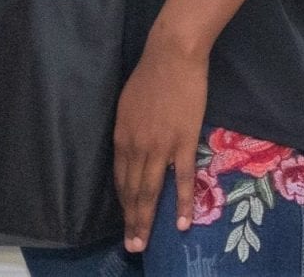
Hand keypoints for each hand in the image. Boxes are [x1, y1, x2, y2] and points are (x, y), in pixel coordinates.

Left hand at [112, 34, 208, 252]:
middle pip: (132, 190)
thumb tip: (131, 150)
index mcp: (121, 136)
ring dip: (148, 219)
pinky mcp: (183, 143)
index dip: (123, 202)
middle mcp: (136, 146)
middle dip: (132, 220)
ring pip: (151, 191)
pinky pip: (182, 180)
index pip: (120, 178)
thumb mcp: (127, 105)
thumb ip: (128, 130)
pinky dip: (182, 204)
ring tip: (146, 242)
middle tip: (132, 246)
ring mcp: (160, 147)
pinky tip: (182, 223)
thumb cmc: (149, 77)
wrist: (171, 58)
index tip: (126, 221)